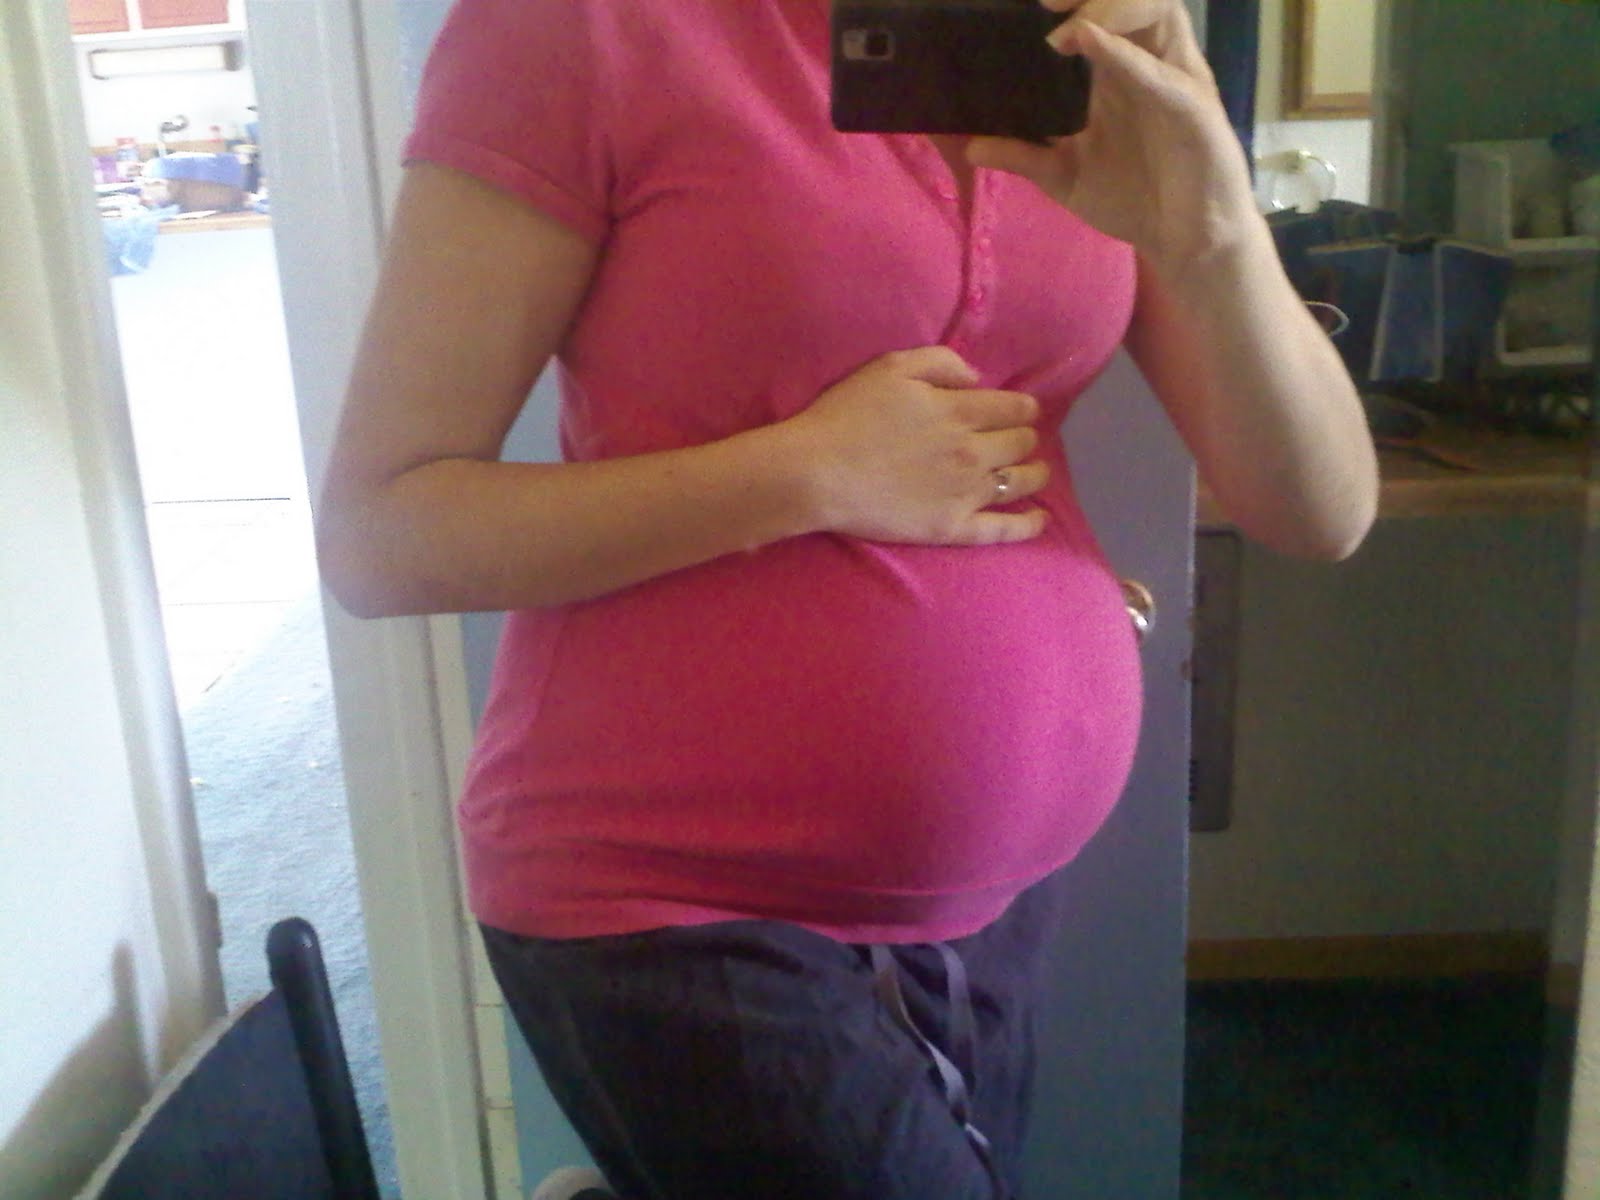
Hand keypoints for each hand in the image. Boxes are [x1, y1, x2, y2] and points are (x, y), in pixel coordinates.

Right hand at [782, 347, 1049, 545]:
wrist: (816, 473)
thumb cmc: (847, 415)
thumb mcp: (891, 367)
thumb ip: (942, 362)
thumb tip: (977, 379)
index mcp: (960, 411)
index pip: (1012, 408)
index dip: (1023, 407)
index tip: (1023, 409)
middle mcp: (973, 452)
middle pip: (1019, 444)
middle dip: (1025, 438)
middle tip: (1021, 439)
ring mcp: (965, 493)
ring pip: (1018, 482)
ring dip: (1035, 474)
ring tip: (1038, 472)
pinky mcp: (950, 528)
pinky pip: (1001, 530)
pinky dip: (1028, 525)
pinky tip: (1041, 520)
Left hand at [967, 1, 1258, 281]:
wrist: (1184, 242)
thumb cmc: (1135, 198)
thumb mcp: (1065, 175)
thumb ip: (1023, 154)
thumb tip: (971, 146)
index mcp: (1121, 70)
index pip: (1104, 9)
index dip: (1073, 0)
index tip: (1029, 7)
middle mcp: (1151, 64)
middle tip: (1045, 2)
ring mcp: (1176, 81)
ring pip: (1160, 12)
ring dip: (1112, 6)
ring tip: (1066, 23)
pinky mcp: (1194, 109)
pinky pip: (1161, 72)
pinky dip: (1125, 55)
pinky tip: (1089, 42)